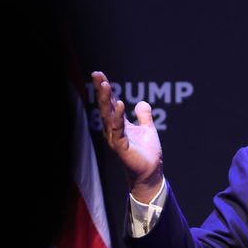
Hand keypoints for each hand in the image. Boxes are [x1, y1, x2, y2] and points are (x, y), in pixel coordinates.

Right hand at [92, 71, 163, 202]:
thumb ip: (144, 116)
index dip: (105, 89)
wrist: (151, 173)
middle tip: (96, 74)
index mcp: (119, 125)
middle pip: (105, 107)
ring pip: (108, 116)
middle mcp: (114, 130)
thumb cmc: (147, 154)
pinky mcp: (120, 147)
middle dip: (101, 90)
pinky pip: (118, 129)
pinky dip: (117, 116)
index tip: (99, 74)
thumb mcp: (148, 129)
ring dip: (106, 100)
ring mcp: (115, 139)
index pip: (110, 103)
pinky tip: (118, 104)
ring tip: (106, 85)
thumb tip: (141, 103)